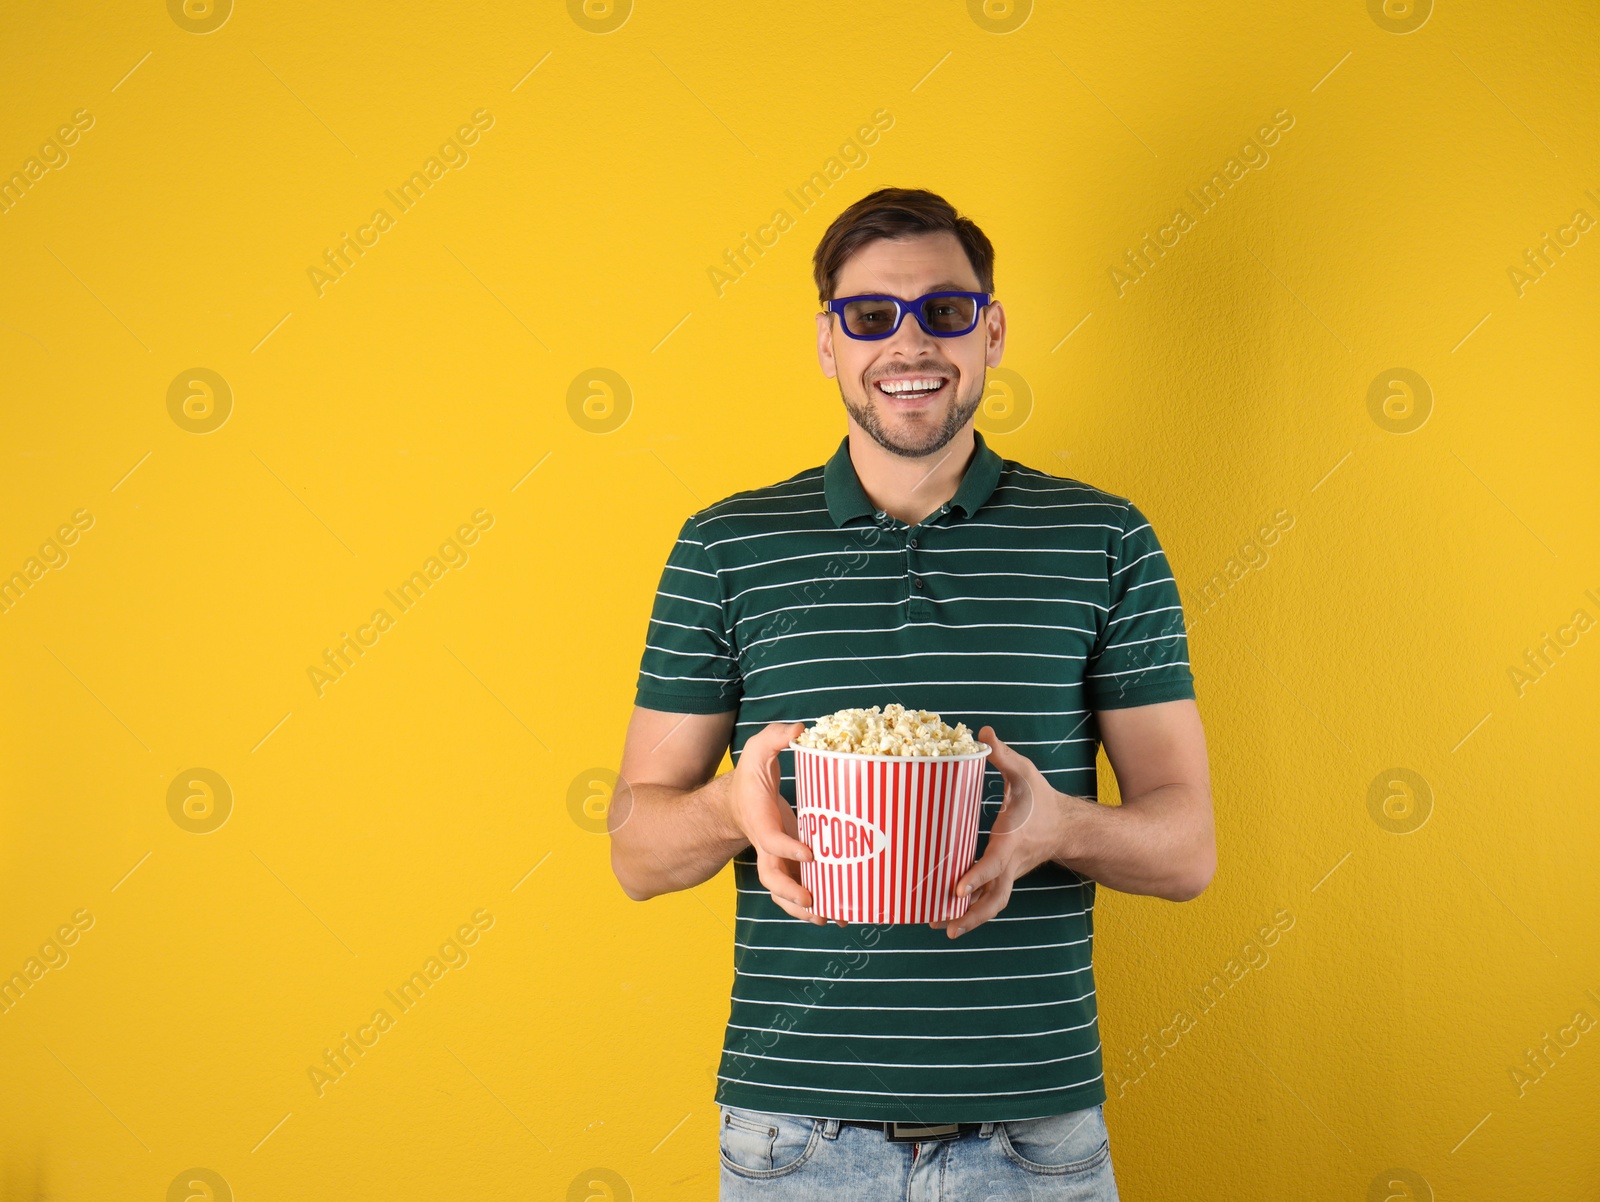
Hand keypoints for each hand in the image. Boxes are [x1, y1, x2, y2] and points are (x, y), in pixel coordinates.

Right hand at [728, 721, 844, 927]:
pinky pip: (800, 888)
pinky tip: (841, 911)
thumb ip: (774, 737)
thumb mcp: (757, 750)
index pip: (770, 840)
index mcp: (759, 822)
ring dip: (804, 909)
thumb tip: (801, 728)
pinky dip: (816, 902)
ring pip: (785, 892)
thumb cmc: (752, 777)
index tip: (809, 851)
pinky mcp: (791, 863)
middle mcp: (767, 847)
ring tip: (830, 916)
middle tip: (813, 901)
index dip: (788, 848)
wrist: (738, 802)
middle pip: (772, 878)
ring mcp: (778, 859)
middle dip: (791, 893)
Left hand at [930, 725, 1070, 938]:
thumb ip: (1003, 755)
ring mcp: (1010, 874)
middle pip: (994, 899)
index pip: (993, 865)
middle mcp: (1010, 865)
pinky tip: (949, 915)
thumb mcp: (1025, 774)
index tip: (956, 890)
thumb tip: (982, 732)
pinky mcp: (1006, 877)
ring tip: (941, 928)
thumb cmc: (1042, 800)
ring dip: (968, 919)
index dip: (975, 877)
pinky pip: (989, 898)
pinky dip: (971, 909)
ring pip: (992, 904)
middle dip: (971, 915)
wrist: (1067, 827)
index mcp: (1011, 843)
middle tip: (946, 926)